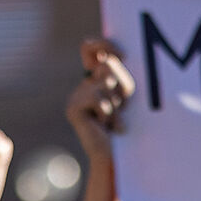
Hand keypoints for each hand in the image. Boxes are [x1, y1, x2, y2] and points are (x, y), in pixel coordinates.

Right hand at [67, 38, 134, 159]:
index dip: (104, 44)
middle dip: (123, 85)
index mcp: (95, 78)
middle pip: (107, 64)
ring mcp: (76, 96)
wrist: (115, 156)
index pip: (90, 48)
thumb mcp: (125, 93)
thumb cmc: (127, 126)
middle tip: (123, 108)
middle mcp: (83, 85)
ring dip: (117, 102)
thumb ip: (116, 72)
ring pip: (105, 81)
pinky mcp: (73, 107)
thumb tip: (109, 57)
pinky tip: (106, 127)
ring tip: (114, 120)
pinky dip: (108, 113)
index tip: (123, 55)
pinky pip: (97, 97)